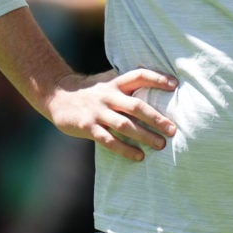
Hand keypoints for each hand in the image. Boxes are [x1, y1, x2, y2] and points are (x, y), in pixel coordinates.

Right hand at [44, 67, 179, 161]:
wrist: (57, 96)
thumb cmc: (91, 91)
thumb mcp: (108, 81)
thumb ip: (127, 84)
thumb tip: (156, 86)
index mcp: (115, 82)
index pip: (139, 75)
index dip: (157, 78)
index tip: (175, 85)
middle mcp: (108, 96)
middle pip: (136, 106)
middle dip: (156, 119)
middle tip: (173, 129)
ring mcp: (97, 112)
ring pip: (125, 125)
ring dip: (144, 136)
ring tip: (161, 145)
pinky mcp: (87, 126)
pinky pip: (109, 140)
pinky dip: (125, 149)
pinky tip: (139, 156)